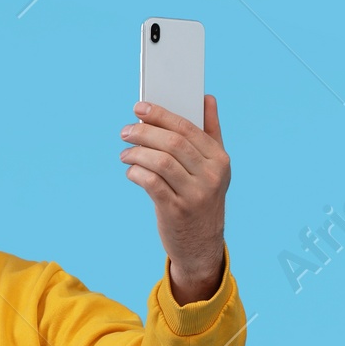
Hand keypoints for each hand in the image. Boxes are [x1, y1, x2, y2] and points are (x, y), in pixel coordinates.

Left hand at [120, 95, 229, 306]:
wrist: (202, 246)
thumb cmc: (203, 199)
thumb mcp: (214, 168)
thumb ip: (211, 132)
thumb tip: (207, 98)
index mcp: (219, 160)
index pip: (188, 128)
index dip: (161, 115)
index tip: (140, 108)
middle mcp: (210, 176)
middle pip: (173, 143)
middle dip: (144, 132)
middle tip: (126, 131)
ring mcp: (194, 195)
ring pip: (160, 162)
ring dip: (137, 153)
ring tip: (125, 153)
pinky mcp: (175, 211)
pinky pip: (151, 183)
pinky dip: (136, 173)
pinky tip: (130, 171)